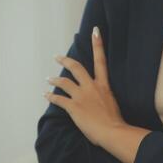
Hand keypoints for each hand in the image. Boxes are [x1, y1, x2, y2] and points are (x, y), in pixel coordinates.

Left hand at [45, 27, 124, 145]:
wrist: (113, 131)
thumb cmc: (116, 122)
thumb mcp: (113, 104)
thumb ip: (105, 98)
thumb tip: (102, 100)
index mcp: (104, 86)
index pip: (101, 61)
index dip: (98, 44)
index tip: (95, 31)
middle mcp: (92, 87)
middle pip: (76, 67)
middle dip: (65, 60)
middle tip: (57, 56)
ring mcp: (81, 96)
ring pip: (64, 81)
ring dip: (54, 79)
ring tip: (48, 79)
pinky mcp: (73, 107)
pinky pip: (58, 99)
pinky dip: (50, 96)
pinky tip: (45, 95)